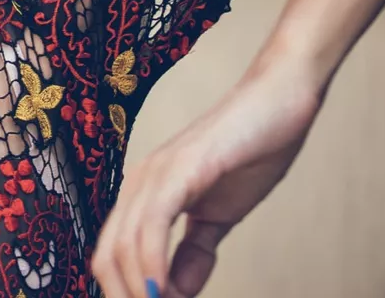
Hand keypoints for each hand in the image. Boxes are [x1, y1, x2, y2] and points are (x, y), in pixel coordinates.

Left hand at [90, 55, 323, 297]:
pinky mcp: (182, 167)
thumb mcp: (217, 215)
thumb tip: (177, 287)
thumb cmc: (248, 153)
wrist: (277, 104)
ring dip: (142, 291)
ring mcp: (157, 172)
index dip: (123, 294)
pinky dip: (153, 263)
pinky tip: (165, 290)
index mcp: (143, 193)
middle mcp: (139, 182)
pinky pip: (154, 222)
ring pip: (125, 245)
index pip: (111, 255)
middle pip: (107, 257)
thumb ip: (194, 250)